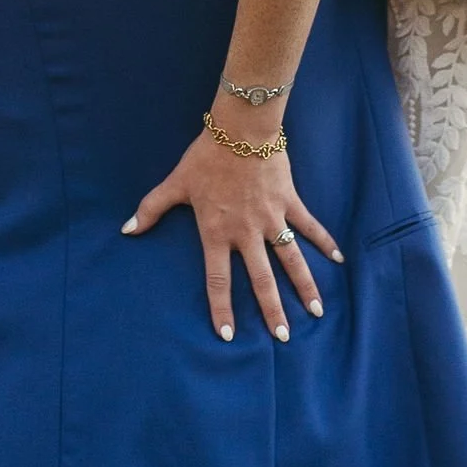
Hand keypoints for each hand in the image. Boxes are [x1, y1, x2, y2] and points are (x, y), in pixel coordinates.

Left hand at [122, 129, 340, 341]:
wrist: (241, 128)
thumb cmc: (206, 156)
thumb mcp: (175, 183)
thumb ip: (150, 209)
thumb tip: (127, 230)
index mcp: (217, 232)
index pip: (219, 280)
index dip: (221, 308)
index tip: (228, 335)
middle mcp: (247, 233)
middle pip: (262, 280)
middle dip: (273, 311)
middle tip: (283, 338)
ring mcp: (272, 219)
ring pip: (291, 260)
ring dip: (304, 287)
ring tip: (316, 312)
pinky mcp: (289, 202)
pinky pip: (309, 227)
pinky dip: (324, 242)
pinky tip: (338, 260)